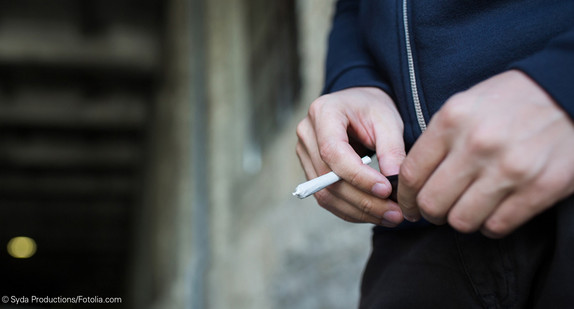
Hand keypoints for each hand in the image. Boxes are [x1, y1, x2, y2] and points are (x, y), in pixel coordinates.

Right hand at [296, 87, 405, 226]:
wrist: (358, 105)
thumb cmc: (372, 108)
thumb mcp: (388, 120)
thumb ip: (392, 150)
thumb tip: (394, 183)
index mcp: (323, 112)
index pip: (332, 151)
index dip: (358, 175)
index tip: (386, 190)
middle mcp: (307, 134)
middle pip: (328, 178)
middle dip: (363, 200)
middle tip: (396, 214)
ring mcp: (305, 155)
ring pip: (325, 194)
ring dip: (359, 211)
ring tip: (390, 217)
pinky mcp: (311, 171)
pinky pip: (327, 198)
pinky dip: (352, 211)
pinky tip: (376, 215)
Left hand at [398, 70, 573, 237]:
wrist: (569, 92)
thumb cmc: (512, 100)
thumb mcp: (467, 104)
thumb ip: (439, 138)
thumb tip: (412, 177)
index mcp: (452, 119)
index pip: (411, 173)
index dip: (405, 197)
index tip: (408, 204)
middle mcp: (476, 144)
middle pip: (432, 203)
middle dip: (430, 213)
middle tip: (437, 211)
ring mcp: (509, 168)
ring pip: (461, 221)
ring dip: (461, 220)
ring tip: (469, 208)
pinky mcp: (539, 188)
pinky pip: (497, 226)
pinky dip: (490, 225)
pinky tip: (494, 211)